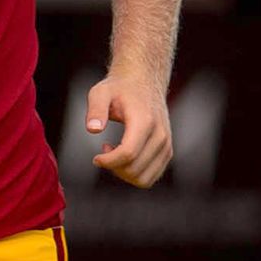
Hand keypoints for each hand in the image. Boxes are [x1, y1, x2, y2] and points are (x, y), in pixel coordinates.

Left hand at [86, 72, 171, 187]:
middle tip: (104, 150)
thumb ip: (95, 109)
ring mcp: (166, 145)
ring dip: (123, 173)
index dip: (108, 161)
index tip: (96, 157)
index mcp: (145, 121)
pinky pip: (150, 177)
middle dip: (113, 167)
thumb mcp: (101, 93)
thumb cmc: (119, 89)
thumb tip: (93, 129)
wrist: (145, 82)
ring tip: (114, 153)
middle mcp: (160, 135)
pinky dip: (134, 174)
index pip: (128, 154)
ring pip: (143, 179)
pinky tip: (125, 157)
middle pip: (134, 169)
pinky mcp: (167, 152)